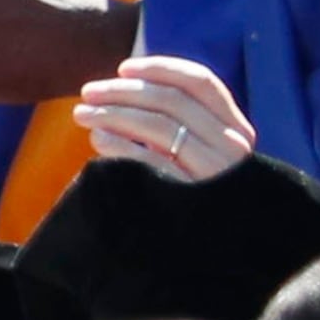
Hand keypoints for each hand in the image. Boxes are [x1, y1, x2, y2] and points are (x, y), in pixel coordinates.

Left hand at [73, 54, 257, 182]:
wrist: (214, 251)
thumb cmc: (199, 192)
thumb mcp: (204, 152)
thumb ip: (183, 121)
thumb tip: (130, 82)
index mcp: (236, 128)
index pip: (201, 82)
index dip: (160, 69)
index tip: (124, 68)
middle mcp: (232, 145)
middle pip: (172, 100)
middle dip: (124, 90)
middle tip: (88, 91)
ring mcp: (212, 170)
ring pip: (157, 125)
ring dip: (113, 113)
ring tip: (83, 114)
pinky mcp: (188, 193)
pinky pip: (147, 159)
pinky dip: (118, 143)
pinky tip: (98, 139)